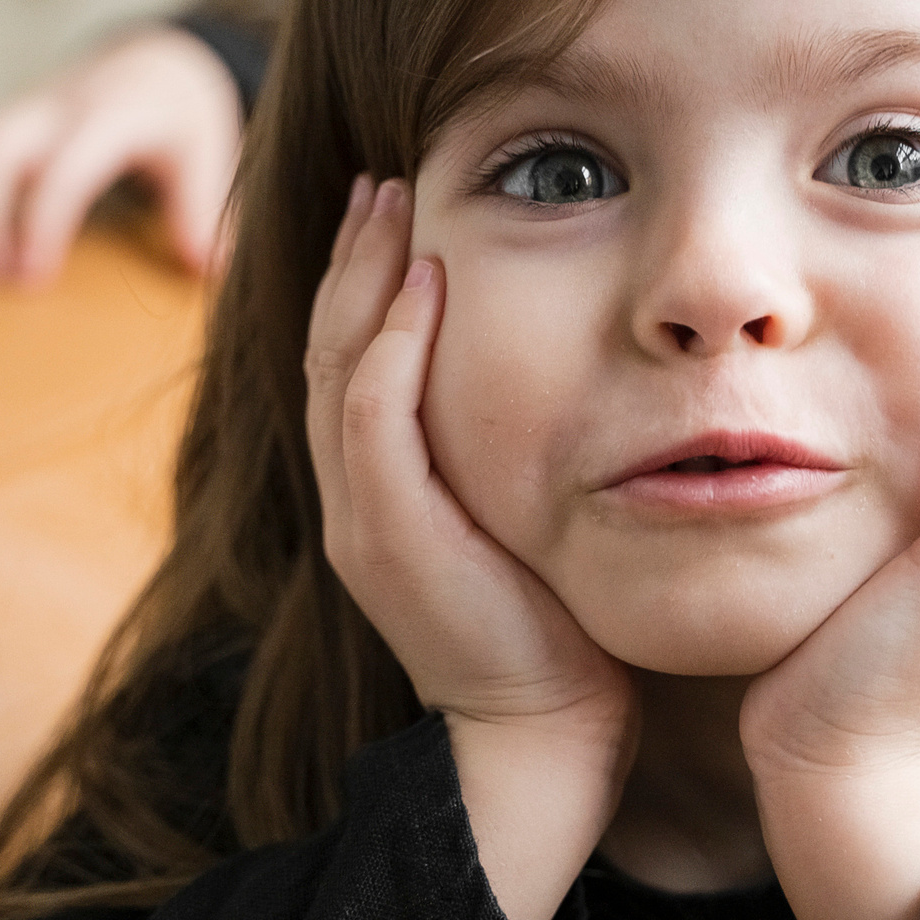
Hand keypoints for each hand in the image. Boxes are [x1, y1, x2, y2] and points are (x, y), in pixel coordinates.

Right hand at [0, 27, 240, 284]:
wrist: (154, 66)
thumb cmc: (183, 125)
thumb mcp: (209, 156)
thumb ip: (202, 209)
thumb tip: (206, 269)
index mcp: (111, 118)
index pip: (64, 167)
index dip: (41, 221)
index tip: (32, 279)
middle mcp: (55, 111)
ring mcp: (20, 116)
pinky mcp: (0, 129)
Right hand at [305, 176, 635, 919]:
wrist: (548, 742)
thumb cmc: (567, 636)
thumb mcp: (539, 523)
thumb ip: (533, 456)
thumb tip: (587, 383)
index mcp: (384, 496)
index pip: (357, 363)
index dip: (369, 283)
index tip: (399, 207)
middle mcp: (355, 501)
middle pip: (331, 348)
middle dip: (353, 258)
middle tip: (380, 177)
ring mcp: (361, 518)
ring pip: (337, 368)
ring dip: (361, 278)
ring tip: (386, 201)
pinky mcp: (388, 537)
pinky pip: (371, 417)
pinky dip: (390, 344)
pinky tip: (421, 284)